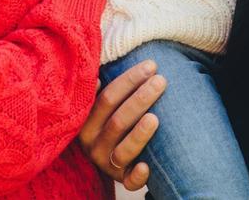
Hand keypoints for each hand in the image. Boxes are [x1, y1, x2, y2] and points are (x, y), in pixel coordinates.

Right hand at [77, 59, 165, 189]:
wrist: (112, 153)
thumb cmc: (113, 116)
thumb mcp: (102, 104)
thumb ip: (102, 88)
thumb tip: (98, 76)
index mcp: (87, 123)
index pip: (107, 98)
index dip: (129, 80)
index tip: (152, 65)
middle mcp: (94, 145)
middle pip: (118, 121)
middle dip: (141, 99)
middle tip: (161, 81)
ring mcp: (108, 164)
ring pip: (123, 150)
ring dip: (139, 134)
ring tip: (155, 118)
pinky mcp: (123, 180)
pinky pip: (129, 182)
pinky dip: (137, 176)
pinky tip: (147, 166)